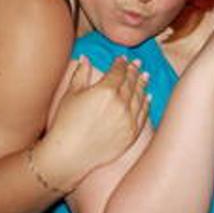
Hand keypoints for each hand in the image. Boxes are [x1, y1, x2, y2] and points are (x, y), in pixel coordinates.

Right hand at [43, 56, 150, 184]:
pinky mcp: (132, 134)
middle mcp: (121, 103)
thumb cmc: (66, 123)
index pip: (118, 72)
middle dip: (134, 71)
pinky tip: (148, 97)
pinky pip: (143, 115)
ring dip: (143, 85)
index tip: (122, 59)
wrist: (70, 154)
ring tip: (145, 76)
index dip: (120, 63)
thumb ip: (81, 74)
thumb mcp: (71, 94)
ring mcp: (128, 119)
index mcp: (106, 90)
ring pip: (140, 97)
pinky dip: (146, 104)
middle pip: (131, 82)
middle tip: (137, 63)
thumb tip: (85, 58)